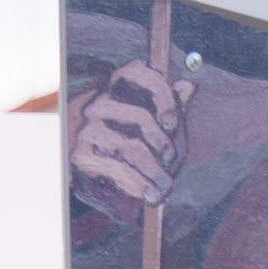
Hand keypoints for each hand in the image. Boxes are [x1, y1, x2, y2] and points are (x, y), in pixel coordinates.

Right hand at [69, 62, 194, 219]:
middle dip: (162, 144)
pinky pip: (117, 170)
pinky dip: (138, 186)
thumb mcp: (148, 127)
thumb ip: (166, 107)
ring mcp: (88, 131)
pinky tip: (148, 195)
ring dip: (153, 171)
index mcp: (115, 92)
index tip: (171, 122)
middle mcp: (99, 106)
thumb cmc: (123, 150)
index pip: (134, 73)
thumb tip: (187, 87)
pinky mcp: (80, 157)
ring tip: (163, 188)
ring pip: (131, 147)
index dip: (159, 93)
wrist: (88, 180)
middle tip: (170, 163)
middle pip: (140, 116)